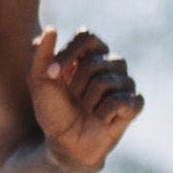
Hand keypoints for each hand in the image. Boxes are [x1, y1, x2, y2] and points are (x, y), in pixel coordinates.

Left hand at [29, 27, 141, 172]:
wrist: (64, 143)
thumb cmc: (53, 112)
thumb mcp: (39, 84)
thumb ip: (40, 55)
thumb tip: (50, 29)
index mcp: (89, 54)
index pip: (86, 37)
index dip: (69, 53)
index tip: (52, 73)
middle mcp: (110, 64)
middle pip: (94, 62)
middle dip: (76, 86)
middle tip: (75, 100)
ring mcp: (124, 83)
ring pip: (107, 82)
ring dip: (89, 102)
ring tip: (88, 110)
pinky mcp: (133, 103)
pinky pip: (122, 101)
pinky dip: (105, 113)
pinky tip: (102, 119)